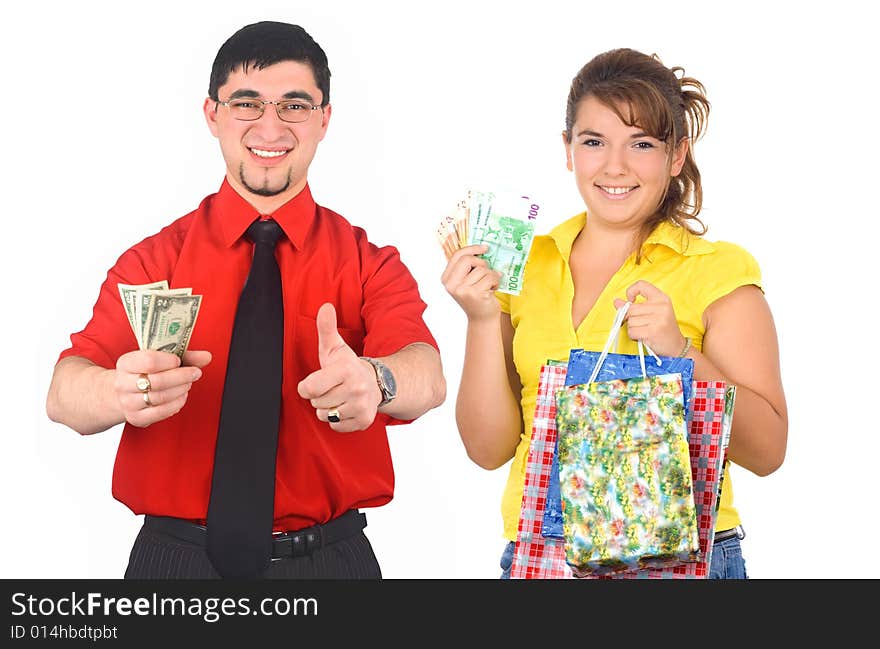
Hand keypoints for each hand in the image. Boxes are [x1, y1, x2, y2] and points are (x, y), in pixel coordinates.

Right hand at [114, 349, 211, 427]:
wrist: (125, 393)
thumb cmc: (146, 372)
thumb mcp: (162, 359)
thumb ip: (185, 356)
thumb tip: (206, 356)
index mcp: (126, 363)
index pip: (149, 360)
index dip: (169, 361)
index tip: (179, 361)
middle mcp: (123, 383)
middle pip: (158, 381)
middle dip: (182, 377)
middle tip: (195, 373)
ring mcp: (128, 402)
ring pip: (161, 397)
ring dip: (181, 390)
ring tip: (187, 384)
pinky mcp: (136, 417)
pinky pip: (161, 412)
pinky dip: (177, 403)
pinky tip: (181, 396)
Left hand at [297, 303, 381, 431]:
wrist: (376, 382)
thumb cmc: (347, 366)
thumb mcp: (335, 347)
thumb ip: (327, 327)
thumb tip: (325, 306)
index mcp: (345, 370)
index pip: (309, 388)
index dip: (307, 386)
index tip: (316, 381)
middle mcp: (357, 389)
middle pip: (316, 403)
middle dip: (320, 397)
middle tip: (332, 387)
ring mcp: (362, 406)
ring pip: (325, 416)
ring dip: (328, 409)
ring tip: (339, 397)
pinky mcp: (364, 420)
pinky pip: (336, 426)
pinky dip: (338, 420)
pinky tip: (346, 407)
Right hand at [441, 244, 501, 321]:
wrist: (482, 319)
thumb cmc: (477, 297)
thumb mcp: (467, 281)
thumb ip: (467, 267)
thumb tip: (481, 247)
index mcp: (446, 279)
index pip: (456, 255)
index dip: (472, 249)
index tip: (484, 248)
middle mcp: (451, 284)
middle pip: (468, 259)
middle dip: (482, 262)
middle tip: (487, 272)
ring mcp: (462, 290)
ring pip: (482, 269)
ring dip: (491, 275)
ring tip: (490, 285)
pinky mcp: (475, 294)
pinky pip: (490, 277)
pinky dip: (496, 281)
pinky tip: (493, 290)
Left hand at [613, 280, 686, 357]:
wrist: (676, 346)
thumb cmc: (662, 328)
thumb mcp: (652, 312)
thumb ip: (634, 306)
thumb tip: (616, 302)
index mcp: (662, 298)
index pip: (641, 284)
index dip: (630, 291)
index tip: (630, 301)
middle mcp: (661, 306)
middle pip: (631, 308)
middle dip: (630, 318)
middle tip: (640, 324)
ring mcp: (658, 319)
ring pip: (630, 321)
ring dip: (633, 328)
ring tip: (645, 331)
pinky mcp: (652, 331)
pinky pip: (631, 331)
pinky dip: (633, 336)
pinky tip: (643, 337)